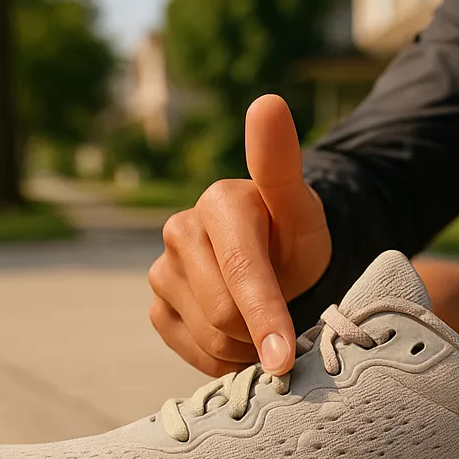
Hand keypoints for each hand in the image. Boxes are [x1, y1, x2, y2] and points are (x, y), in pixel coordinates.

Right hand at [150, 94, 331, 377]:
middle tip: (289, 321)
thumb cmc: (294, 232)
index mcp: (217, 202)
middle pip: (224, 314)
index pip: (242, 271)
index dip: (266, 316)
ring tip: (266, 324)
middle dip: (262, 330)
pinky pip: (191, 351)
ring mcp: (161, 269)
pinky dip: (224, 357)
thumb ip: (283, 163)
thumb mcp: (302, 206)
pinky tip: (240, 336)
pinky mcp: (157, 304)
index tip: (286, 355)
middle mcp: (180, 230)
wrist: (276, 256)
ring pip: (209, 337)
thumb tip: (268, 102)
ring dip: (246, 346)